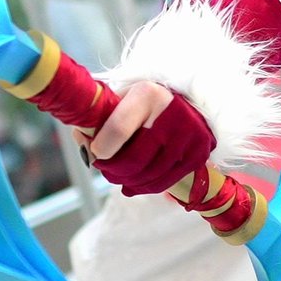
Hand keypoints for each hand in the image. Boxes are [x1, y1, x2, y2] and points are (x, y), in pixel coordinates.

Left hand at [73, 80, 214, 195]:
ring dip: (127, 181)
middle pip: (134, 159)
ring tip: (116, 177)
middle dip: (112, 169)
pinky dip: (145, 187)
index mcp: (148, 94)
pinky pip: (165, 181)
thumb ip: (99, 117)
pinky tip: (133, 184)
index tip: (94, 153)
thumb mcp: (121, 99)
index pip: (118, 129)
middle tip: (102, 168)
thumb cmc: (143, 102)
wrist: (185, 101)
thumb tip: (82, 140)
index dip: (101, 148)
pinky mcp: (199, 153)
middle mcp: (173, 112)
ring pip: (149, 174)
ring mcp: (190, 135)